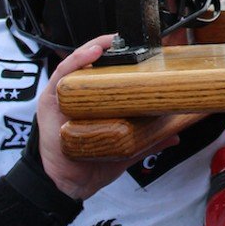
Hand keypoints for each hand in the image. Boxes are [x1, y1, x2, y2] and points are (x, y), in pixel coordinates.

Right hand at [37, 34, 177, 199]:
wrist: (65, 185)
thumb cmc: (88, 162)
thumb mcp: (124, 148)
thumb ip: (148, 140)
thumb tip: (174, 135)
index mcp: (93, 100)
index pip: (108, 71)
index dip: (124, 57)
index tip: (147, 49)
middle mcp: (78, 93)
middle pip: (94, 62)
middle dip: (113, 48)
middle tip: (134, 40)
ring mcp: (63, 95)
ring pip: (79, 62)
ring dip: (96, 47)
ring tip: (113, 41)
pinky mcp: (50, 101)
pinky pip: (62, 74)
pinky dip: (77, 60)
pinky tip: (93, 53)